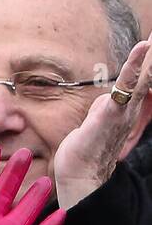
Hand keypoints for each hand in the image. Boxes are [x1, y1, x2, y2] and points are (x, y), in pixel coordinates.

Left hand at [54, 34, 151, 209]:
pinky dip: (135, 65)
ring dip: (151, 55)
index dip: (150, 62)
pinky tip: (142, 49)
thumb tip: (108, 98)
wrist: (81, 175)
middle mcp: (130, 109)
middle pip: (149, 76)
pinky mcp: (110, 114)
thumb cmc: (87, 150)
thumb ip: (104, 108)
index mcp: (126, 110)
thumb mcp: (96, 123)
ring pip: (142, 77)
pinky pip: (125, 85)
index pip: (142, 81)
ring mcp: (122, 111)